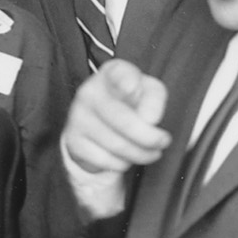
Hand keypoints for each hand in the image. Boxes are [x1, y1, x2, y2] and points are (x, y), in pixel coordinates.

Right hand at [63, 61, 169, 177]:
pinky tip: (125, 155)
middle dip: (150, 137)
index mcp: (112, 73)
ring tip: (150, 151)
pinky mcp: (74, 142)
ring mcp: (78, 117)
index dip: (126, 82)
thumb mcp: (148, 92)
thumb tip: (149, 119)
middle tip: (164, 141)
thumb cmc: (129, 102)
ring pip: (118, 145)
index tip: (132, 88)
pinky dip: (122, 163)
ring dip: (141, 154)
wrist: (97, 121)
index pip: (118, 75)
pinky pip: (107, 160)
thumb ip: (154, 98)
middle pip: (124, 120)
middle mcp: (90, 91)